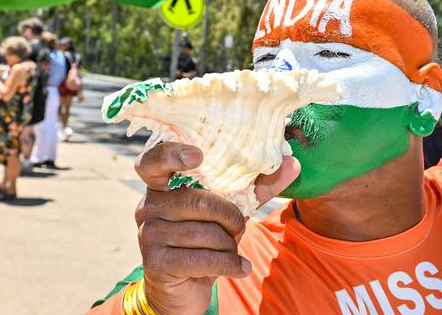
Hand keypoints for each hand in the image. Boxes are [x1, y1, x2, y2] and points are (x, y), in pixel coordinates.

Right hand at [135, 142, 299, 314]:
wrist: (183, 287)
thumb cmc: (206, 238)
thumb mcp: (229, 209)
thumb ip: (258, 186)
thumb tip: (293, 164)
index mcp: (161, 185)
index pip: (153, 160)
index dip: (172, 154)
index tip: (198, 156)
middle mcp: (148, 206)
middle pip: (200, 203)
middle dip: (231, 218)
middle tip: (237, 228)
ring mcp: (149, 235)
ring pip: (205, 233)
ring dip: (230, 245)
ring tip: (230, 250)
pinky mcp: (156, 263)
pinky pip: (203, 259)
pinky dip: (230, 264)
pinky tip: (240, 268)